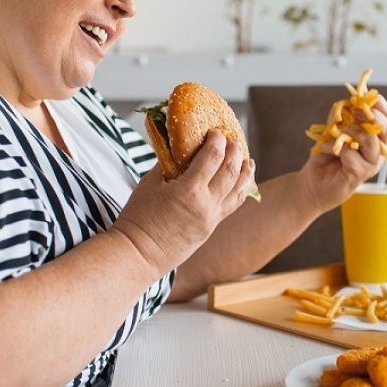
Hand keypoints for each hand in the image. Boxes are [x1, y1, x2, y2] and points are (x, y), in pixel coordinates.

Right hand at [112, 130, 255, 274]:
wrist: (138, 254)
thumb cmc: (138, 218)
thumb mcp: (149, 183)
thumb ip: (168, 164)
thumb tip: (180, 148)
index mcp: (189, 190)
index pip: (213, 158)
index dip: (217, 141)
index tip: (216, 132)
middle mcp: (206, 205)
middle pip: (231, 171)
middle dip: (234, 152)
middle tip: (233, 140)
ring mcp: (211, 219)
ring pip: (239, 191)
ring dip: (245, 172)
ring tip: (248, 160)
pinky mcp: (210, 229)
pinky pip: (232, 206)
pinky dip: (240, 191)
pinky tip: (241, 183)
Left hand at [297, 95, 386, 213]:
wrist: (311, 183)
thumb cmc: (325, 156)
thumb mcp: (333, 130)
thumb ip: (341, 117)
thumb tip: (348, 101)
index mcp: (376, 139)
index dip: (380, 106)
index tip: (362, 98)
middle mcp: (378, 152)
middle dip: (373, 116)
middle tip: (355, 111)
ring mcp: (371, 165)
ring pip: (371, 140)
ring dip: (350, 132)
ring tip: (334, 134)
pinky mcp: (360, 174)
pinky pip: (351, 152)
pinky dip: (334, 146)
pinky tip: (324, 149)